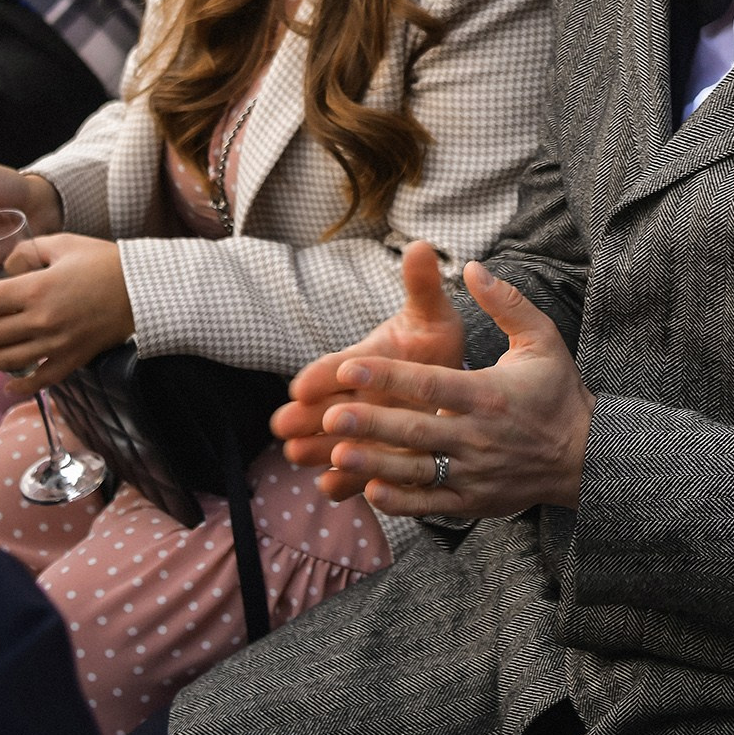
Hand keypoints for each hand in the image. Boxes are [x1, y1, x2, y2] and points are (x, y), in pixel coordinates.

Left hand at [0, 234, 135, 393]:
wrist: (143, 290)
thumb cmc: (104, 263)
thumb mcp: (63, 244)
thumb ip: (27, 252)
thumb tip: (4, 268)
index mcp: (35, 290)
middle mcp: (40, 321)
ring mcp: (55, 345)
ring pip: (2, 361)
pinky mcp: (71, 359)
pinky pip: (38, 380)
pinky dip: (18, 387)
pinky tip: (7, 385)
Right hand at [275, 240, 468, 471]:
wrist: (450, 389)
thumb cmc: (433, 348)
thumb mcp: (432, 317)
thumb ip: (422, 288)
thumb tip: (421, 245)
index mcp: (361, 362)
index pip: (332, 367)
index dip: (319, 376)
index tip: (301, 385)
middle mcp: (353, 398)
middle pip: (320, 408)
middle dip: (302, 416)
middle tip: (283, 424)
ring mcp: (360, 431)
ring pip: (331, 441)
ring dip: (315, 449)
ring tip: (298, 456)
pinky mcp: (372, 461)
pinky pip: (353, 474)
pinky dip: (344, 481)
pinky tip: (335, 488)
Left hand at [307, 261, 592, 517]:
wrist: (586, 456)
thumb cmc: (558, 392)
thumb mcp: (542, 339)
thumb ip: (507, 302)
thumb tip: (472, 266)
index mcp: (489, 393)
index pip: (431, 384)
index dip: (389, 376)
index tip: (350, 367)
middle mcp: (479, 435)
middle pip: (416, 429)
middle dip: (371, 422)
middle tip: (329, 415)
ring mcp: (476, 472)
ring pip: (417, 469)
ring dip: (375, 463)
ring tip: (336, 453)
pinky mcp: (475, 501)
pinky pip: (431, 502)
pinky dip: (401, 500)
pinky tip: (369, 489)